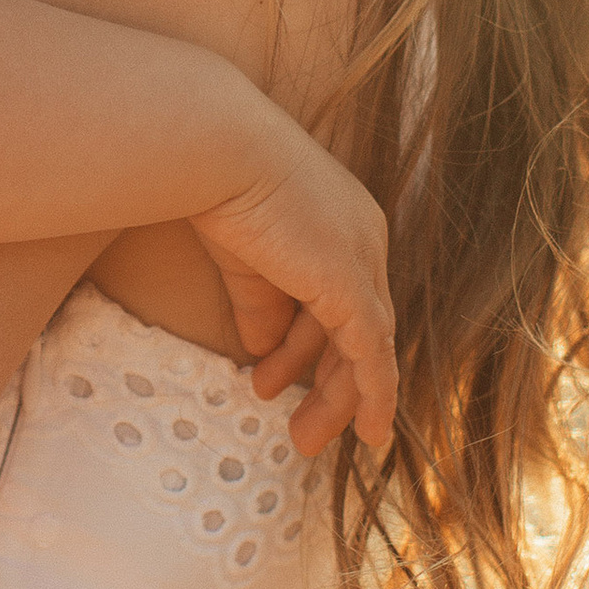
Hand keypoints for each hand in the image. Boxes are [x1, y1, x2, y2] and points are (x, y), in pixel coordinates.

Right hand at [187, 119, 393, 459]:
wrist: (215, 149)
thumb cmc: (218, 184)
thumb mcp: (243, 258)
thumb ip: (260, 304)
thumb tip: (261, 350)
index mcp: (342, 223)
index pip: (337, 296)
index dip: (307, 344)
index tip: (274, 377)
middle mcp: (366, 240)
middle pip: (359, 327)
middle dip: (329, 381)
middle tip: (300, 428)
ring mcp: (364, 262)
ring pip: (368, 348)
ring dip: (339, 399)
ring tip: (303, 440)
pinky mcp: (352, 287)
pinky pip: (373, 355)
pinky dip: (374, 396)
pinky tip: (366, 434)